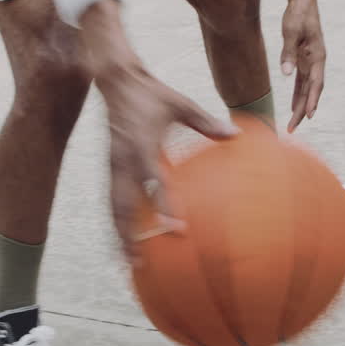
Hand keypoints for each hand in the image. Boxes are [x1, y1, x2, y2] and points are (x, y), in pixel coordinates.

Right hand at [82, 3, 238, 264]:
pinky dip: (116, 222)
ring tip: (127, 264)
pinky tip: (125, 241)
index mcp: (141, 147)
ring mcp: (112, 167)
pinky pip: (111, 200)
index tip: (176, 230)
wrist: (117, 82)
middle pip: (123, 207)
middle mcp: (123, 162)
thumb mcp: (181, 103)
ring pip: (113, 209)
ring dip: (118, 236)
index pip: (153, 182)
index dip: (164, 207)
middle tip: (139, 263)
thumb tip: (235, 135)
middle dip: (129, 237)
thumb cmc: (153, 94)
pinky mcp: (109, 168)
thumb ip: (206, 122)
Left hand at [279, 0, 326, 132]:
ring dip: (300, 105)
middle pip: (311, 91)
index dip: (311, 101)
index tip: (307, 117)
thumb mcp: (291, 32)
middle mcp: (317, 61)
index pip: (315, 84)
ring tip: (292, 123)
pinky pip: (302, 81)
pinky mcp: (305, 58)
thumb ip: (288, 53)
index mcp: (317, 56)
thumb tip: (286, 75)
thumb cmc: (297, 13)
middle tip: (292, 128)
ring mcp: (311, 61)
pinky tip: (293, 105)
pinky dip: (298, 93)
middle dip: (303, 111)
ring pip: (307, 89)